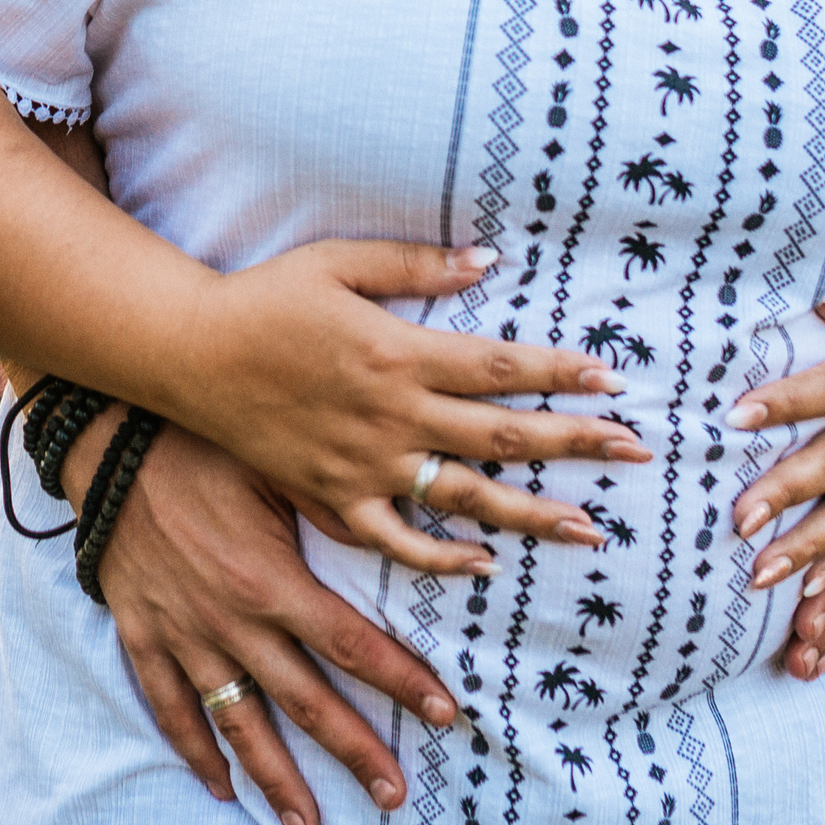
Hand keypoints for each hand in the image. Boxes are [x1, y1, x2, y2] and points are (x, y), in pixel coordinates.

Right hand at [87, 426, 458, 824]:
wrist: (107, 447)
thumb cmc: (200, 448)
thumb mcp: (277, 467)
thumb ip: (337, 508)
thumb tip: (402, 530)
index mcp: (271, 581)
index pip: (352, 645)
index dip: (402, 681)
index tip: (444, 714)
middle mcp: (232, 623)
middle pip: (306, 702)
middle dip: (354, 752)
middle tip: (394, 796)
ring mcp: (184, 637)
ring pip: (238, 722)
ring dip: (275, 778)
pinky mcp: (144, 637)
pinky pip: (169, 707)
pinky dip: (194, 750)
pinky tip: (219, 786)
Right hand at [157, 239, 650, 575]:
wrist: (188, 354)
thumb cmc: (263, 298)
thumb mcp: (337, 262)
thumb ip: (416, 264)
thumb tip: (489, 259)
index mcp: (397, 350)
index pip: (498, 365)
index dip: (559, 372)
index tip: (612, 379)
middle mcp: (390, 413)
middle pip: (500, 434)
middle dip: (574, 442)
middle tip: (636, 451)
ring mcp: (363, 463)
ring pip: (464, 496)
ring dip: (530, 513)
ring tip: (588, 529)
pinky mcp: (331, 497)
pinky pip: (396, 539)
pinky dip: (441, 557)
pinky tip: (485, 565)